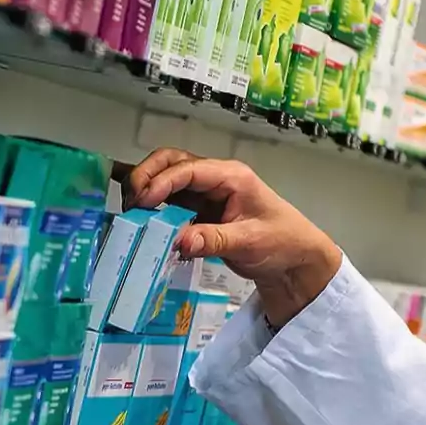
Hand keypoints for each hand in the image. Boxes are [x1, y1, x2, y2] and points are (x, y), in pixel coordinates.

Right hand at [124, 147, 341, 326]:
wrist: (295, 261)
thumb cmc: (282, 242)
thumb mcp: (249, 242)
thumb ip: (213, 241)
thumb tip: (179, 241)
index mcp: (231, 176)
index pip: (188, 169)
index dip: (161, 182)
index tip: (142, 201)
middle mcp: (215, 179)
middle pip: (171, 163)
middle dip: (146, 176)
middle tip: (130, 201)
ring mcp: (206, 195)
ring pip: (167, 180)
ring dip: (146, 189)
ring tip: (130, 211)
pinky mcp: (199, 212)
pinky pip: (170, 203)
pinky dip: (153, 208)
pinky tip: (140, 219)